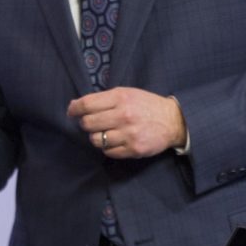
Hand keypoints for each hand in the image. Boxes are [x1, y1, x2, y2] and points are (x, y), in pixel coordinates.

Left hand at [67, 87, 186, 158]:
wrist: (173, 120)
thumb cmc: (145, 105)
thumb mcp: (126, 93)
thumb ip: (102, 99)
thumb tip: (74, 106)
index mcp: (120, 98)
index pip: (86, 104)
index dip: (74, 109)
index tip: (72, 112)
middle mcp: (124, 115)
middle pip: (87, 123)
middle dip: (85, 124)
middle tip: (92, 123)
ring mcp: (129, 134)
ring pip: (96, 140)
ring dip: (96, 137)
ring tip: (105, 132)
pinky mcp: (134, 149)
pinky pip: (108, 152)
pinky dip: (108, 147)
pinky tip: (115, 140)